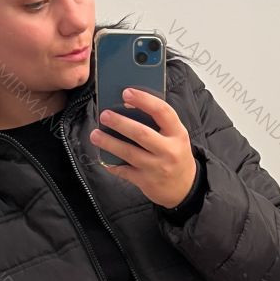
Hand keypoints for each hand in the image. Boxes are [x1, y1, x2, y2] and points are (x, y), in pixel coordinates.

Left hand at [90, 87, 197, 209]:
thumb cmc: (176, 155)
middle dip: (120, 123)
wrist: (185, 188)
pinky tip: (103, 157)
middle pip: (141, 133)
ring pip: (129, 153)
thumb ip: (158, 123)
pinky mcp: (146, 182)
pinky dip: (112, 165)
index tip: (126, 92)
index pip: (162, 112)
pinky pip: (124, 171)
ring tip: (95, 134)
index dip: (144, 100)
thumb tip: (127, 106)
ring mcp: (157, 168)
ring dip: (109, 143)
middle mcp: (169, 150)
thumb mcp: (175, 137)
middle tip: (104, 115)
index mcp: (178, 133)